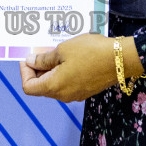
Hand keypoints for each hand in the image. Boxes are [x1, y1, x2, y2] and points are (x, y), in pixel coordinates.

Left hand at [21, 34, 139, 101]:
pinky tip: (69, 58)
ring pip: (54, 85)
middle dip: (37, 69)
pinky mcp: (85, 91)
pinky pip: (67, 84)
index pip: (28, 87)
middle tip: (42, 50)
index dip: (25, 72)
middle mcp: (63, 95)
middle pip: (41, 86)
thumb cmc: (91, 52)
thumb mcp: (63, 50)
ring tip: (56, 51)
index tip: (30, 57)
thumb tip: (31, 62)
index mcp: (54, 87)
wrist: (120, 59)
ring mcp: (75, 94)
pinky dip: (62, 72)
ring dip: (50, 70)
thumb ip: (44, 59)